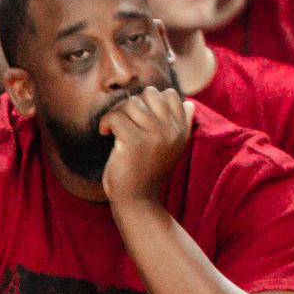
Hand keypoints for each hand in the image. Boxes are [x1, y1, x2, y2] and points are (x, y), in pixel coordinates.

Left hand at [97, 87, 189, 207]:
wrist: (137, 199)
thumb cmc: (149, 172)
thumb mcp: (172, 147)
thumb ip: (180, 125)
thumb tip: (189, 103)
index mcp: (182, 130)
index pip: (171, 95)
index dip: (150, 100)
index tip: (139, 117)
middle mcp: (172, 130)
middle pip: (149, 94)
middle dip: (132, 104)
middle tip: (123, 120)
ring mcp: (155, 134)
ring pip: (131, 103)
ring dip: (116, 113)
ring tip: (112, 128)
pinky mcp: (135, 141)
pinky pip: (116, 116)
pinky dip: (105, 123)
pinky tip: (104, 134)